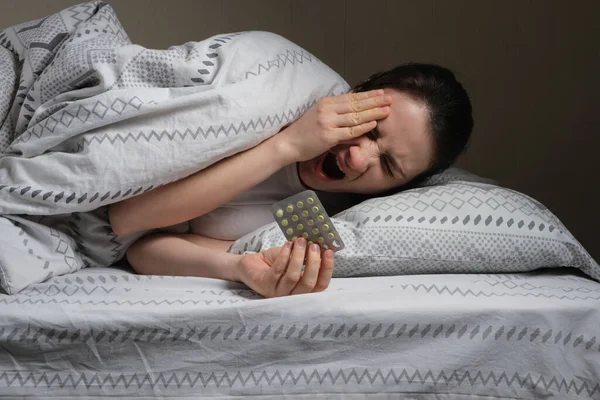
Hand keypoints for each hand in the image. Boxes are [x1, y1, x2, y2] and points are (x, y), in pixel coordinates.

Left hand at [236, 238, 334, 297]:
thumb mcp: (293, 258)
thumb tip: (321, 243)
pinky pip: (277, 271)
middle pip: (308, 284)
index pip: (320, 285)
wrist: (250, 264)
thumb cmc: (274, 262)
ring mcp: (277, 293)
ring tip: (300, 241)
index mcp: (301, 290)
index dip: (327, 269)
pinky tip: (287, 245)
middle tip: (314, 245)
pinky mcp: (264, 286)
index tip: (329, 252)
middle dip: (314, 263)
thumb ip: (306, 255)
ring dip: (298, 257)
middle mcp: (290, 296)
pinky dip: (285, 256)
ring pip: (293, 277)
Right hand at [275, 90, 391, 162]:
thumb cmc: (304, 132)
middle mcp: (327, 110)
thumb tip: (354, 111)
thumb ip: (336, 113)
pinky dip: (362, 127)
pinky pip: (349, 131)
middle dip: (374, 101)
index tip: (380, 93)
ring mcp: (328, 123)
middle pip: (355, 104)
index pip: (351, 97)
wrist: (288, 143)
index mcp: (325, 103)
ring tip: (386, 110)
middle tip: (389, 99)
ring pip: (355, 117)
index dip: (367, 95)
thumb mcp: (318, 116)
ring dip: (372, 113)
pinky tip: (373, 123)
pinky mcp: (328, 136)